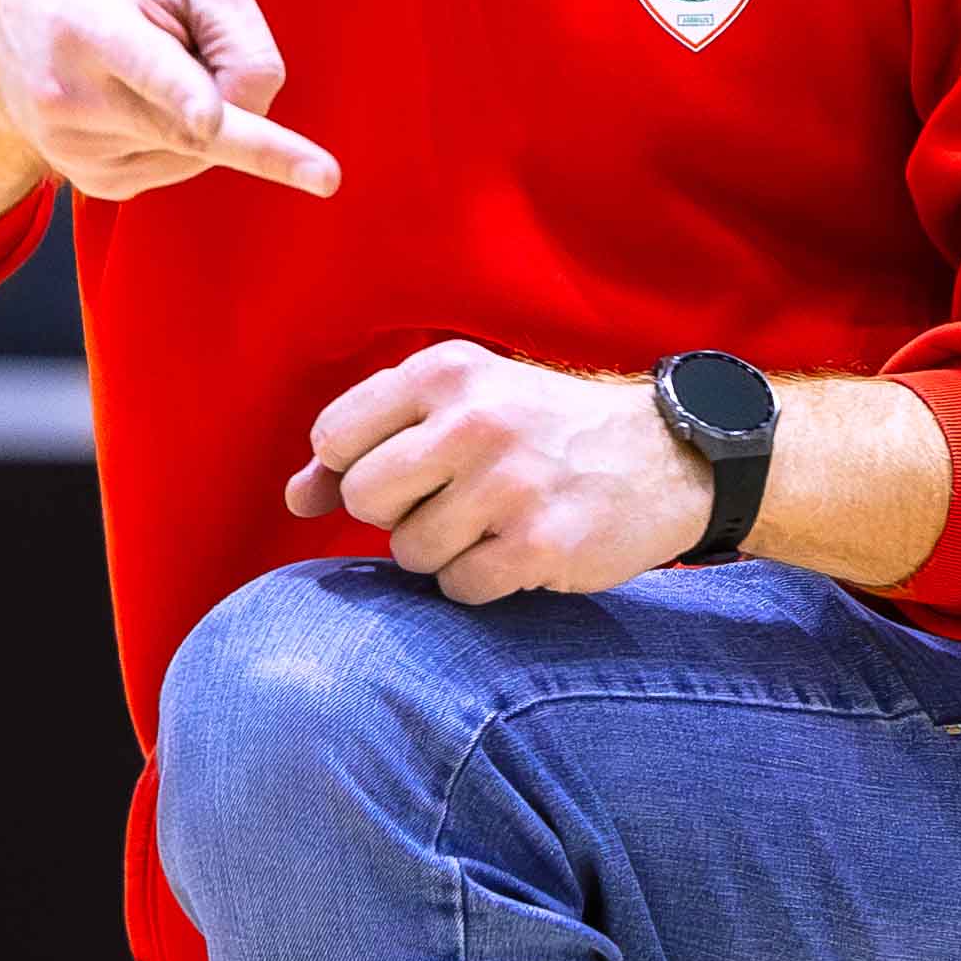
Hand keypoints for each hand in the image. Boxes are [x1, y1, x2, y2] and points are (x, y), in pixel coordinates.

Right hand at [0, 0, 339, 201]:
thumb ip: (231, 26)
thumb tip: (244, 115)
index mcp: (90, 26)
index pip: (148, 66)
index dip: (181, 92)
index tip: (208, 121)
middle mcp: (75, 94)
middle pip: (193, 129)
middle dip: (263, 144)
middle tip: (327, 176)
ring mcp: (79, 147)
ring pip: (201, 147)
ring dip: (211, 114)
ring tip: (150, 68)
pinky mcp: (95, 181)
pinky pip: (183, 165)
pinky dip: (188, 135)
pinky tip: (144, 104)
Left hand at [283, 342, 713, 604]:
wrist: (665, 456)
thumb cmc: (542, 430)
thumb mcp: (460, 405)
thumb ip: (370, 441)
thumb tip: (295, 498)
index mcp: (445, 372)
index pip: (335, 436)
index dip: (355, 466)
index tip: (402, 469)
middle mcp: (473, 420)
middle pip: (364, 497)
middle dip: (395, 511)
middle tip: (450, 498)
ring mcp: (507, 484)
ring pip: (409, 551)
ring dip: (442, 550)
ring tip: (491, 521)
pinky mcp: (539, 543)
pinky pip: (459, 587)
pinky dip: (479, 581)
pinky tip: (516, 549)